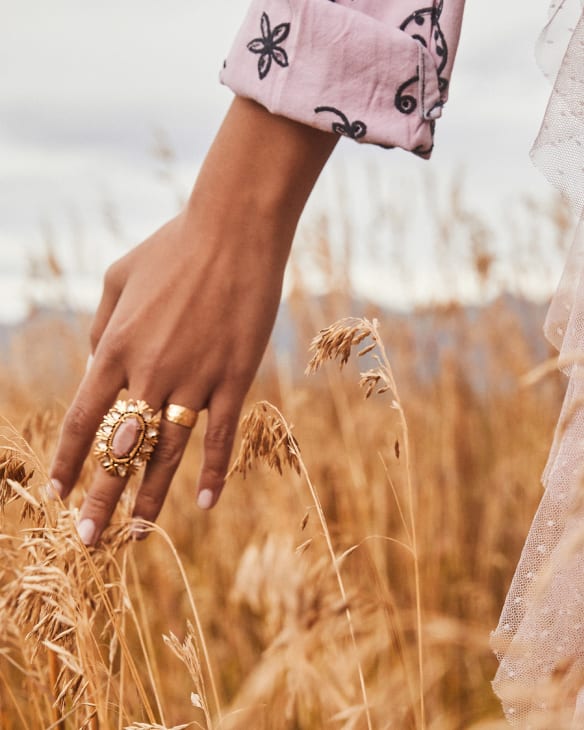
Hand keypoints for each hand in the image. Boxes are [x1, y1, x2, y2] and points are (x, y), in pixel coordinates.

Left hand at [49, 97, 336, 544]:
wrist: (233, 231)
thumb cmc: (172, 247)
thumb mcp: (117, 277)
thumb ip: (102, 327)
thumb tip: (98, 367)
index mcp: (116, 348)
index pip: (83, 421)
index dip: (68, 462)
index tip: (58, 496)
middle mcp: (150, 372)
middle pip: (120, 449)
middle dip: (100, 497)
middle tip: (87, 540)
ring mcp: (194, 378)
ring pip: (168, 452)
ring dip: (150, 497)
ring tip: (136, 533)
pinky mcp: (234, 377)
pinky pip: (219, 435)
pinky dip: (212, 472)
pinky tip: (203, 504)